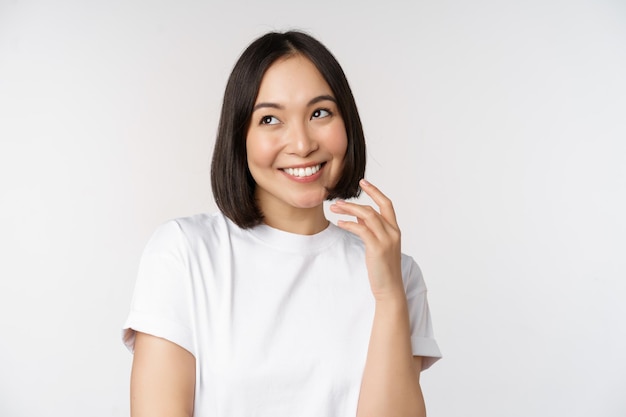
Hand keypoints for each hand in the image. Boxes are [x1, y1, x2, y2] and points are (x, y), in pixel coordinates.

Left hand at [330, 179, 404, 300]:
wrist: (389, 288)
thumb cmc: (382, 268)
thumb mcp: (377, 245)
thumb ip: (370, 228)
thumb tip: (358, 215)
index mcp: (394, 230)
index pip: (386, 204)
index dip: (375, 191)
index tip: (364, 182)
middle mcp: (392, 232)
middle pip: (373, 208)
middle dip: (354, 202)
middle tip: (337, 201)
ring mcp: (386, 240)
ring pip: (367, 216)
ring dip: (349, 210)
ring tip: (334, 209)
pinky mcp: (377, 248)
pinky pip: (361, 230)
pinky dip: (349, 224)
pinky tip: (339, 223)